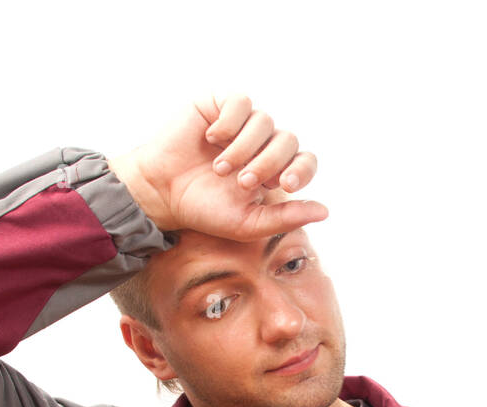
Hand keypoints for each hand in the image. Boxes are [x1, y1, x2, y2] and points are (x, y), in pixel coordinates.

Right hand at [109, 94, 326, 240]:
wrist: (162, 193)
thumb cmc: (204, 209)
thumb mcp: (248, 223)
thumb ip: (286, 218)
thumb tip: (325, 211)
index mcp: (274, 170)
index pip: (305, 161)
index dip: (301, 170)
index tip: (285, 184)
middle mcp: (262, 144)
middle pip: (288, 140)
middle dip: (268, 163)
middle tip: (242, 183)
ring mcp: (242, 123)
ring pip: (264, 121)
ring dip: (243, 148)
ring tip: (220, 169)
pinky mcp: (220, 105)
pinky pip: (241, 103)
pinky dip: (229, 122)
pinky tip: (212, 138)